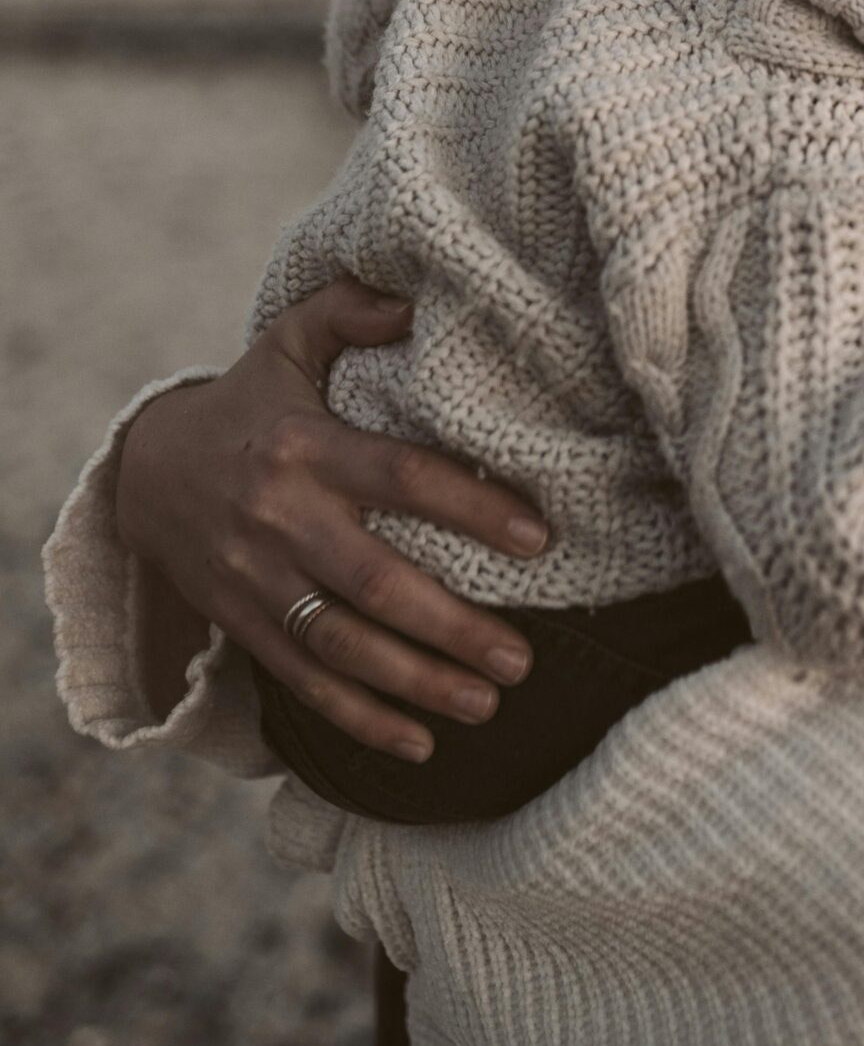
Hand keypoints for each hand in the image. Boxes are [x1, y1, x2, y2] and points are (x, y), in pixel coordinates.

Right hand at [114, 280, 548, 759]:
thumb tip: (413, 300)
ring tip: (489, 701)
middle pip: (376, 583)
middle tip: (523, 656)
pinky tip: (419, 745)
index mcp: (305, 447)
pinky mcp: (243, 625)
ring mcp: (257, 581)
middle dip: (452, 626)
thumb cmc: (248, 402)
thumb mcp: (286, 341)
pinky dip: (360, 722)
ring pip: (343, 647)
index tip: (538, 538)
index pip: (401, 479)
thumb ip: (348, 311)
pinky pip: (304, 684)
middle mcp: (281, 519)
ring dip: (418, 684)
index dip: (472, 507)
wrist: (143, 471)